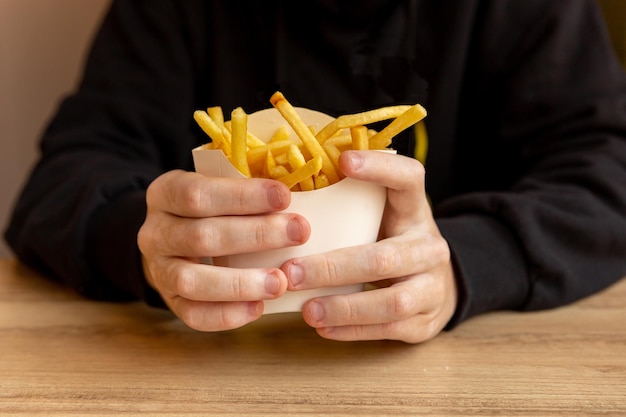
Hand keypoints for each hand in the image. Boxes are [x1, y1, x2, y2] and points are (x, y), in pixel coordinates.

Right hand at [137, 169, 309, 330]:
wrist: (174, 241)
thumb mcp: (216, 187)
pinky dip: (227, 314)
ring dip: (240, 283)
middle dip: (256, 235)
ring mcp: (159, 270)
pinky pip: (194, 315)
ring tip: (281, 282)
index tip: (284, 196)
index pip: (197, 193)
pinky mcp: (169, 302)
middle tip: (300, 233)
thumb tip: (297, 193)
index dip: (242, 196)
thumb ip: (244, 190)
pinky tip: (259, 308)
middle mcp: (155, 233)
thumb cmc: (210, 209)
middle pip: (202, 236)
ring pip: (192, 280)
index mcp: (165, 193)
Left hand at [281, 151, 457, 342]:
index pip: (409, 178)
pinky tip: (322, 328)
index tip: (344, 161)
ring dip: (345, 307)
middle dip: (334, 267)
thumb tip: (278, 192)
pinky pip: (389, 329)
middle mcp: (429, 246)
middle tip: (290, 273)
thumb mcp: (381, 217)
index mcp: (414, 210)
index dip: (380, 168)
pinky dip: (353, 330)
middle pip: (386, 257)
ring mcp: (432, 286)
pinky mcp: (426, 321)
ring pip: (392, 301)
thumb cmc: (391, 241)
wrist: (437, 284)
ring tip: (306, 310)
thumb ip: (348, 207)